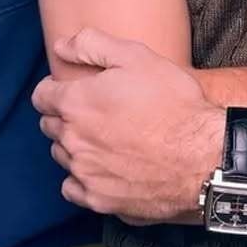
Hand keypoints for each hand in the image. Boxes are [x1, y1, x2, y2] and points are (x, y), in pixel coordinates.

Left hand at [31, 28, 223, 223]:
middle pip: (50, 126)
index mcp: (75, 104)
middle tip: (96, 112)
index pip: (41, 96)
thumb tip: (60, 46)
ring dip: (74, 146)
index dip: (55, 89)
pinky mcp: (100, 201)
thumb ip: (91, 45)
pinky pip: (74, 188)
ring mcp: (85, 174)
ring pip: (62, 156)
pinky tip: (104, 168)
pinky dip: (83, 178)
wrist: (205, 157)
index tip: (74, 90)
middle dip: (65, 116)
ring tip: (104, 139)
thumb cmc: (174, 104)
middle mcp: (72, 141)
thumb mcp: (136, 57)